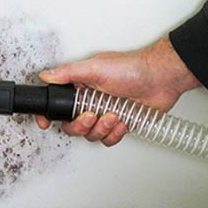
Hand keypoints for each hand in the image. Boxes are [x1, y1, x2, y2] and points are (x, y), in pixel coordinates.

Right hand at [36, 36, 200, 145]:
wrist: (162, 78)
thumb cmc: (133, 68)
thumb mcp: (96, 67)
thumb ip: (69, 73)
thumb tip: (46, 75)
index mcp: (81, 87)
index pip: (57, 104)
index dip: (49, 115)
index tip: (45, 122)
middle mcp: (90, 102)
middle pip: (71, 126)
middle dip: (80, 125)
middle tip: (91, 116)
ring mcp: (104, 114)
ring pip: (90, 135)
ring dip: (101, 128)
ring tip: (113, 115)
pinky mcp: (119, 125)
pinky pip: (108, 139)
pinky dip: (115, 133)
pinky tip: (122, 121)